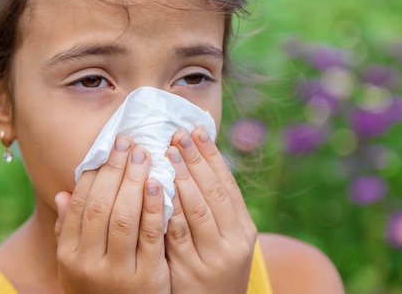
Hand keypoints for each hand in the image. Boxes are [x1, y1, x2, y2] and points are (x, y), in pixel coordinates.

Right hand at [54, 137, 169, 293]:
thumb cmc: (99, 289)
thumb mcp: (75, 267)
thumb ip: (68, 232)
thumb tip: (63, 194)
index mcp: (68, 256)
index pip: (80, 204)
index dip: (94, 173)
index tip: (108, 148)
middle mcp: (88, 263)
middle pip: (101, 205)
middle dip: (115, 169)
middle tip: (128, 142)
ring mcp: (117, 272)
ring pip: (124, 216)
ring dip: (134, 181)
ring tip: (144, 155)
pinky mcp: (147, 279)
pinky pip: (150, 236)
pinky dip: (154, 207)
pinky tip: (160, 184)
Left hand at [165, 127, 257, 293]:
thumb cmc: (212, 269)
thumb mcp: (223, 240)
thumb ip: (211, 208)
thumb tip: (191, 163)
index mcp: (244, 229)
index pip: (228, 184)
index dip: (212, 155)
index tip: (197, 130)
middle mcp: (234, 241)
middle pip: (214, 192)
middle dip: (196, 160)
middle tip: (179, 134)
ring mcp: (213, 258)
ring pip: (197, 210)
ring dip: (182, 178)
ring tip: (168, 153)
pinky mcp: (190, 272)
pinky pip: (176, 235)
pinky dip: (167, 209)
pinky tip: (157, 188)